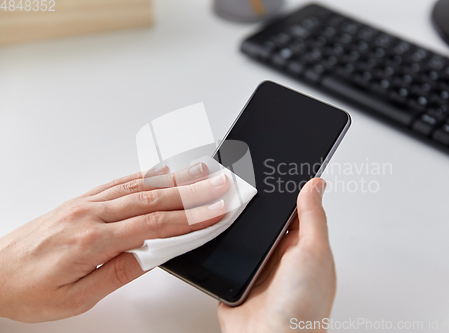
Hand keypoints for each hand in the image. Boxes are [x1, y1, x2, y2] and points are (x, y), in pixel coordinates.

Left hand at [0, 163, 228, 322]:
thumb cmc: (28, 288)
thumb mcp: (77, 297)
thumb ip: (119, 271)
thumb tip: (152, 254)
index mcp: (92, 240)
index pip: (155, 225)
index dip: (190, 218)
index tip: (215, 212)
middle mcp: (91, 214)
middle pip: (153, 198)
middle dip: (193, 192)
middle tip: (220, 184)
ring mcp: (86, 203)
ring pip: (139, 186)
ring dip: (174, 179)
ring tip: (201, 172)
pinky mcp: (81, 200)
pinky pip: (119, 183)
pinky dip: (145, 176)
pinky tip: (161, 173)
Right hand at [218, 178, 335, 332]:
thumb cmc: (303, 309)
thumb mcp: (313, 252)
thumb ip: (313, 217)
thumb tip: (316, 185)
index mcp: (304, 246)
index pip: (296, 209)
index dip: (288, 189)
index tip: (279, 168)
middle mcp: (281, 254)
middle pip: (268, 219)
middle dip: (258, 203)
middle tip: (247, 178)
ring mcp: (258, 265)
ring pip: (245, 233)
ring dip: (238, 221)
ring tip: (227, 199)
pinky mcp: (237, 276)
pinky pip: (226, 251)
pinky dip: (221, 240)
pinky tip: (216, 227)